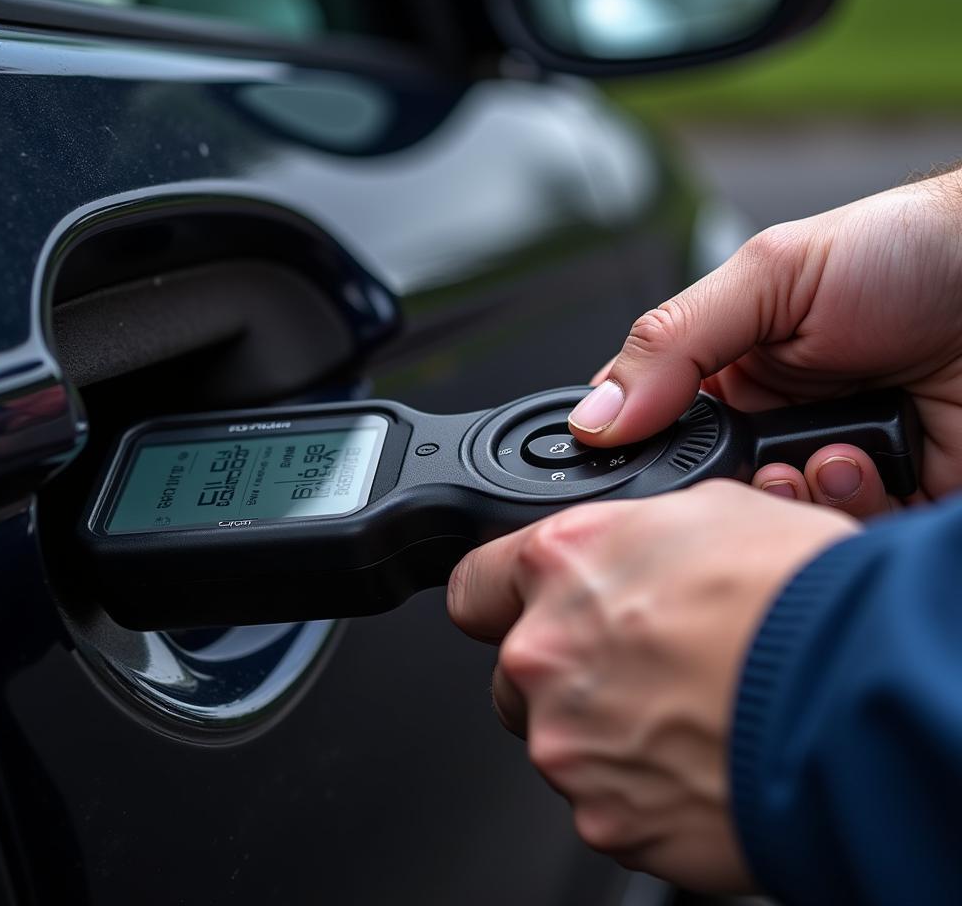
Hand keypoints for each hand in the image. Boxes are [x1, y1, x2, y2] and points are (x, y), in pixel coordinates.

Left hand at [448, 482, 857, 891]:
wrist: (860, 694)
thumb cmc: (800, 596)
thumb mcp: (711, 513)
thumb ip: (634, 537)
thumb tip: (631, 550)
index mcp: (561, 563)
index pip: (474, 584)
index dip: (500, 596)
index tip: (520, 607)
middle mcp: (543, 651)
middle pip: (514, 671)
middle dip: (561, 671)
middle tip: (639, 667)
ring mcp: (567, 743)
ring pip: (558, 739)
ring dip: (602, 731)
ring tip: (686, 714)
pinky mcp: (605, 820)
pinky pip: (603, 801)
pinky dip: (639, 788)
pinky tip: (698, 759)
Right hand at [568, 173, 961, 507]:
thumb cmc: (910, 252)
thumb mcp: (770, 275)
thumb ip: (673, 344)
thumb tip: (597, 415)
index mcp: (729, 370)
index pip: (651, 426)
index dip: (637, 451)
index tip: (629, 467)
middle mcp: (772, 423)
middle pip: (706, 488)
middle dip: (718, 486)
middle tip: (746, 458)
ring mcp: (828, 464)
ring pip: (768, 523)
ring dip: (786, 494)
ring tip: (820, 453)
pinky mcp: (887, 502)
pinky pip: (836, 536)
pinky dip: (845, 507)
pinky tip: (864, 462)